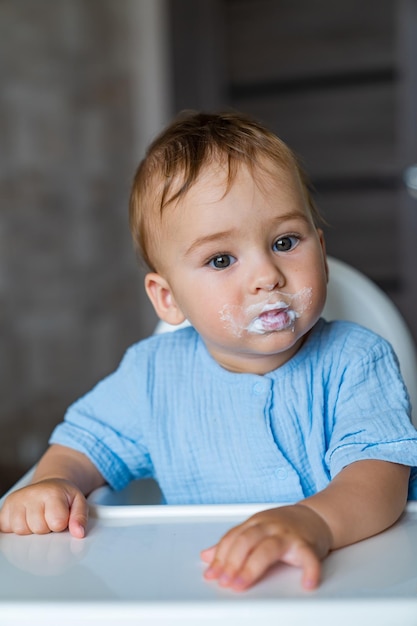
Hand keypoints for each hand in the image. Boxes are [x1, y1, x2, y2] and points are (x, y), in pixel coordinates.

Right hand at [0, 479, 88, 537]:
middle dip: (46, 528)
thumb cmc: (63, 495)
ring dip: (31, 530)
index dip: (60, 524)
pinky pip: (7, 529)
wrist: (48, 485)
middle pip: (38, 529)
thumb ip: (80, 517)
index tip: (62, 517)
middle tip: (49, 517)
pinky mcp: (4, 508)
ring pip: (21, 531)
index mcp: (52, 492)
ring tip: (38, 518)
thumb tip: (79, 533)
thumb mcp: (79, 502)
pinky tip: (26, 520)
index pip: (56, 522)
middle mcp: (31, 494)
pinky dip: (16, 529)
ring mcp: (16, 501)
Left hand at [201, 504, 331, 590]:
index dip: (220, 556)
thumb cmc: (283, 527)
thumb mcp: (255, 529)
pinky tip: (305, 583)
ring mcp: (288, 534)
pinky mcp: (307, 544)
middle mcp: (270, 526)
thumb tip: (206, 556)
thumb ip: (232, 542)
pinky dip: (309, 570)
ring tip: (242, 584)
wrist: (315, 517)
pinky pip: (308, 557)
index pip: (233, 538)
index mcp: (255, 523)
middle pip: (246, 540)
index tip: (212, 574)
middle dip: (232, 562)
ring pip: (269, 548)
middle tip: (224, 581)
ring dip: (252, 567)